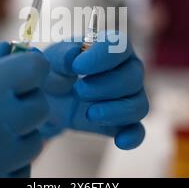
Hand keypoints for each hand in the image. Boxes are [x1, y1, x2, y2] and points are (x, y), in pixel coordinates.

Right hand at [0, 42, 49, 177]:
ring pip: (34, 140)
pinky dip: (11, 161)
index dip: (29, 65)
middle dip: (25, 97)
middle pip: (39, 106)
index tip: (20, 68)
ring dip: (19, 131)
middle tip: (0, 98)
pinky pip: (20, 171)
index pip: (35, 70)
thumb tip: (9, 51)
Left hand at [40, 32, 148, 149]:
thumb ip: (62, 54)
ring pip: (138, 105)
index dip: (101, 57)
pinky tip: (119, 141)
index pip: (121, 46)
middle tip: (78, 91)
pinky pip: (138, 131)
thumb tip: (74, 56)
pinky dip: (132, 137)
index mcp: (113, 48)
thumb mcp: (52, 59)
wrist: (50, 99)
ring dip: (114, 112)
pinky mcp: (124, 122)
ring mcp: (129, 97)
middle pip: (134, 77)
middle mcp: (128, 70)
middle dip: (104, 87)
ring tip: (89, 114)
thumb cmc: (56, 71)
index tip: (77, 67)